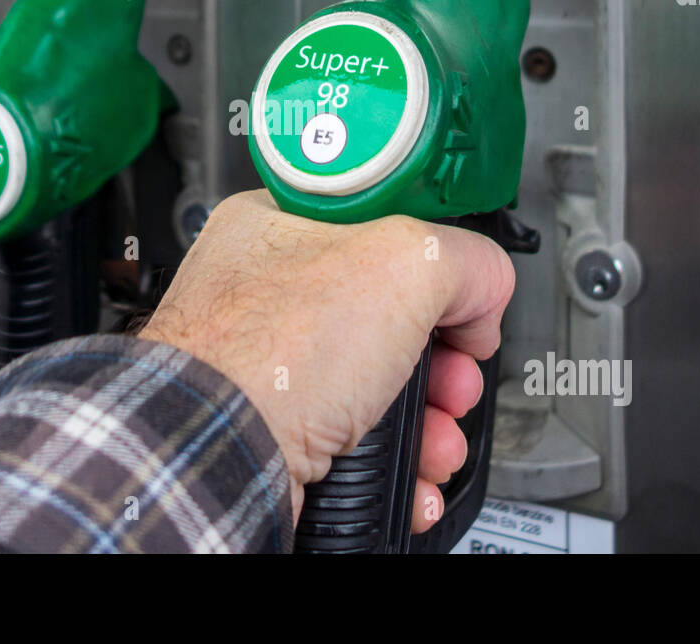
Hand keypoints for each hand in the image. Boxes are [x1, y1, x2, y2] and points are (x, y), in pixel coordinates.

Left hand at [141, 189, 512, 534]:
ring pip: (379, 385)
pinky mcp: (275, 428)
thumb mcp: (405, 264)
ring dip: (429, 419)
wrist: (214, 461)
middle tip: (453, 378)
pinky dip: (397, 461)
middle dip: (443, 361)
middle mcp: (267, 294)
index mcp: (281, 225)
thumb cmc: (269, 355)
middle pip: (392, 315)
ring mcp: (269, 366)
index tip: (463, 296)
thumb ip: (466, 257)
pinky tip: (414, 476)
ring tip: (437, 440)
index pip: (384, 223)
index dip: (437, 262)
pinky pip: (356, 438)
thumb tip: (485, 289)